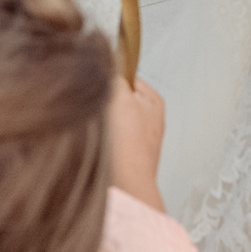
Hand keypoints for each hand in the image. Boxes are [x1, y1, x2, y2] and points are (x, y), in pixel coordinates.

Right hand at [107, 76, 166, 211]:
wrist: (124, 188)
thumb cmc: (129, 148)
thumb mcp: (120, 95)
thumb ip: (113, 74)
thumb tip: (106, 63)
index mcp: (153, 100)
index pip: (124, 75)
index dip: (106, 79)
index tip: (97, 87)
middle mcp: (148, 119)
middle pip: (113, 98)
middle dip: (101, 102)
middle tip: (97, 112)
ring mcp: (135, 140)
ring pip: (106, 120)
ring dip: (98, 125)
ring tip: (98, 133)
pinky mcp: (122, 157)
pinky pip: (104, 140)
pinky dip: (98, 142)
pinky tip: (97, 147)